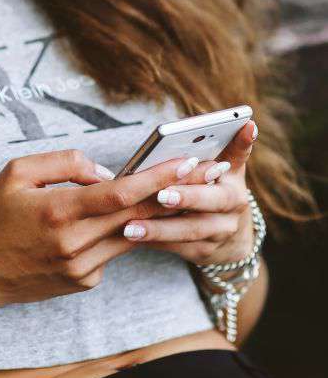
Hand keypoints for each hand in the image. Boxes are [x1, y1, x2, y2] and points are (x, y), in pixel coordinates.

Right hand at [0, 149, 223, 308]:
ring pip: (132, 236)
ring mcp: (82, 268)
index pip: (122, 194)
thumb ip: (66, 164)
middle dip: (176, 192)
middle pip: (138, 216)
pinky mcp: (84, 282)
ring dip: (160, 215)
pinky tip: (126, 222)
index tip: (187, 161)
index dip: (158, 177)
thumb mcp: (18, 172)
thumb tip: (107, 173)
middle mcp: (75, 244)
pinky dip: (121, 234)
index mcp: (59, 211)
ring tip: (187, 192)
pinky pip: (113, 252)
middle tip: (209, 174)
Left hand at [122, 120, 257, 264]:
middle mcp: (230, 212)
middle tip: (160, 194)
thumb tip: (248, 124)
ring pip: (188, 231)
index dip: (209, 166)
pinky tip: (129, 237)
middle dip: (185, 198)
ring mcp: (217, 235)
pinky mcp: (201, 253)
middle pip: (208, 203)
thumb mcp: (230, 171)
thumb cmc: (219, 191)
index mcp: (234, 186)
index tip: (188, 162)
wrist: (232, 239)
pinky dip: (152, 242)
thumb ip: (233, 148)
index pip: (226, 172)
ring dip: (159, 229)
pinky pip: (174, 247)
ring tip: (131, 226)